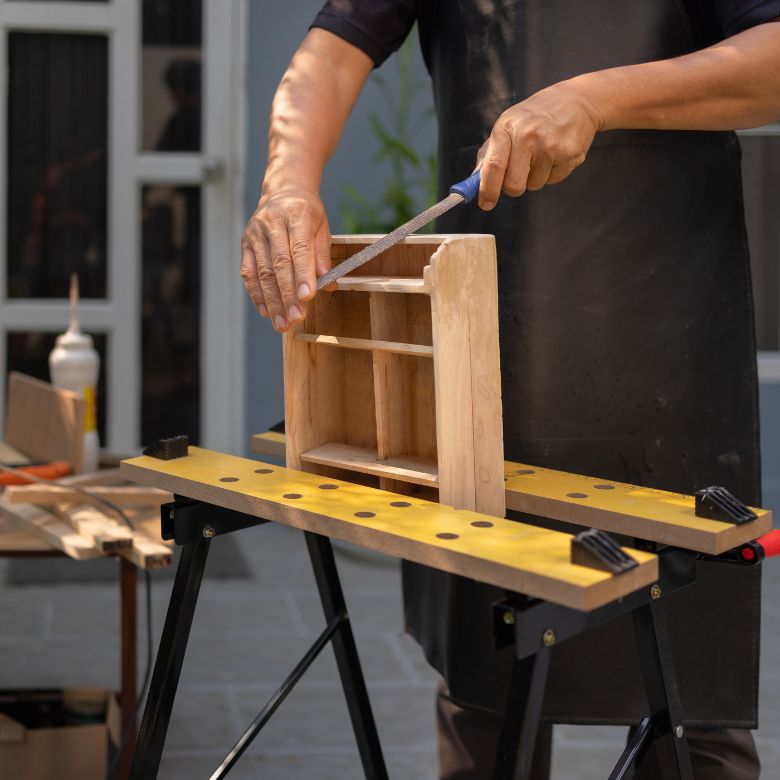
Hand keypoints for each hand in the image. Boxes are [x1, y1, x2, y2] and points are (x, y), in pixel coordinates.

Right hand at [240, 191, 331, 330]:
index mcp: (296, 214)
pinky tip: (267, 312)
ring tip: (283, 323)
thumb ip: (322, 256)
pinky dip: (257, 295)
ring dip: (273, 301)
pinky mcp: (245, 244)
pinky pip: (248, 273)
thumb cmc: (307, 213)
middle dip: (288, 295)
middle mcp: (272, 222)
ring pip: (262, 272)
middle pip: (279, 264)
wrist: (283, 192)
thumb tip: (327, 284)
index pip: (299, 249)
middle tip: (296, 318)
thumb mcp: (322, 228)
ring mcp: (255, 233)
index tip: (308, 298)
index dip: (303, 275)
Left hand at [476, 80, 603, 208]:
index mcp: (507, 127)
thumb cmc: (535, 117)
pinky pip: (553, 180)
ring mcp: (551, 145)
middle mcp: (528, 135)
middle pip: (513, 185)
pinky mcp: (570, 154)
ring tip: (541, 153)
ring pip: (534, 185)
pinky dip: (551, 172)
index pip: (494, 165)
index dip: (488, 189)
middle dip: (513, 187)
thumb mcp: (508, 125)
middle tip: (518, 174)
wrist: (576, 100)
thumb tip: (475, 181)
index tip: (485, 204)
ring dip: (534, 177)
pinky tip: (556, 152)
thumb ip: (489, 154)